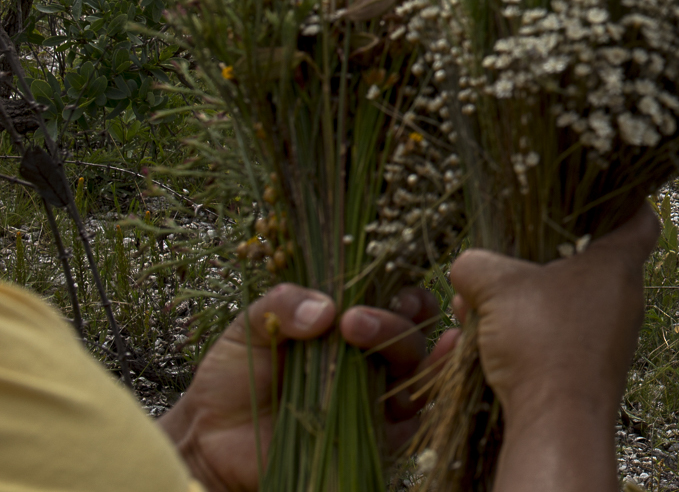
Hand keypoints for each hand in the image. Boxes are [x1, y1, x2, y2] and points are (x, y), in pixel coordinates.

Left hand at [159, 284, 437, 491]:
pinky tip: (408, 383)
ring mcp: (379, 396)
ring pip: (417, 368)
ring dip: (402, 348)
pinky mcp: (378, 436)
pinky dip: (419, 395)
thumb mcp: (251, 326)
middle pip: (414, 330)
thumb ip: (283, 303)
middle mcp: (374, 357)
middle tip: (353, 321)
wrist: (212, 439)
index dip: (404, 291)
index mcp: (354, 324)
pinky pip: (412, 417)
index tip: (379, 286)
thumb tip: (325, 309)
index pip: (402, 300)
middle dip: (391, 320)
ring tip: (360, 339)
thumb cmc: (235, 377)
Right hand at [447, 205, 661, 491]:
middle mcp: (625, 297)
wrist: (558, 424)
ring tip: (484, 308)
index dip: (623, 202)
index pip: (641, 219)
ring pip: (572, 300)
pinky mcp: (595, 367)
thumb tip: (466, 266)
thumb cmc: (542, 343)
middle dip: (544, 258)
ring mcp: (613, 335)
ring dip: (529, 299)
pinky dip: (533, 331)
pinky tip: (494, 341)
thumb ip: (477, 265)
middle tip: (508, 261)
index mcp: (618, 263)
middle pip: (592, 260)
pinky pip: (565, 334)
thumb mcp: (497, 289)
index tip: (597, 198)